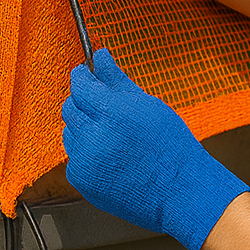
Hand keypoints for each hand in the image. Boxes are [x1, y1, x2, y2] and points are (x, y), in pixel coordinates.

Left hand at [62, 50, 249, 249]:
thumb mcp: (148, 106)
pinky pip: (74, 157)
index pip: (80, 85)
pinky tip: (111, 155)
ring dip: (84, 126)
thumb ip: (118, 80)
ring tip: (113, 134)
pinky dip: (86, 152)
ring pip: (70, 132)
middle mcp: (94, 138)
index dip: (81, 76)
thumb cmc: (171, 148)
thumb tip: (100, 56)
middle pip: (70, 107)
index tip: (85, 72)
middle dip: (82, 101)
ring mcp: (85, 162)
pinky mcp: (81, 181)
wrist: (179, 192)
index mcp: (114, 114)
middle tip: (102, 103)